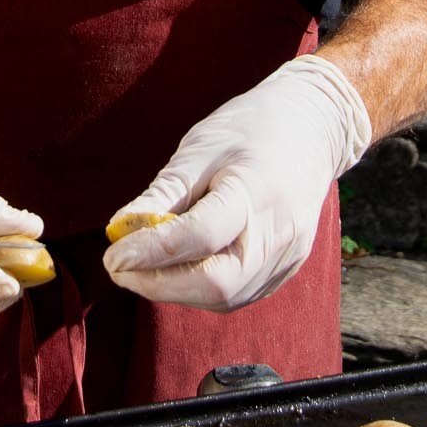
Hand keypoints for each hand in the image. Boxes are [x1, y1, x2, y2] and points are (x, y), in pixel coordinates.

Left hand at [103, 56, 369, 310]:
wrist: (314, 129)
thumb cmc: (251, 130)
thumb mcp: (201, 148)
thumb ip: (163, 195)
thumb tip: (120, 231)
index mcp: (257, 191)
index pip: (201, 236)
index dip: (151, 252)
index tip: (112, 255)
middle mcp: (280, 232)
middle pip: (217, 284)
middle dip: (159, 285)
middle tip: (120, 268)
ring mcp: (288, 256)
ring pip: (226, 297)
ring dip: (176, 290)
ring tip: (145, 267)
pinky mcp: (287, 269)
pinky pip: (238, 294)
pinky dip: (200, 289)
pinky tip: (179, 269)